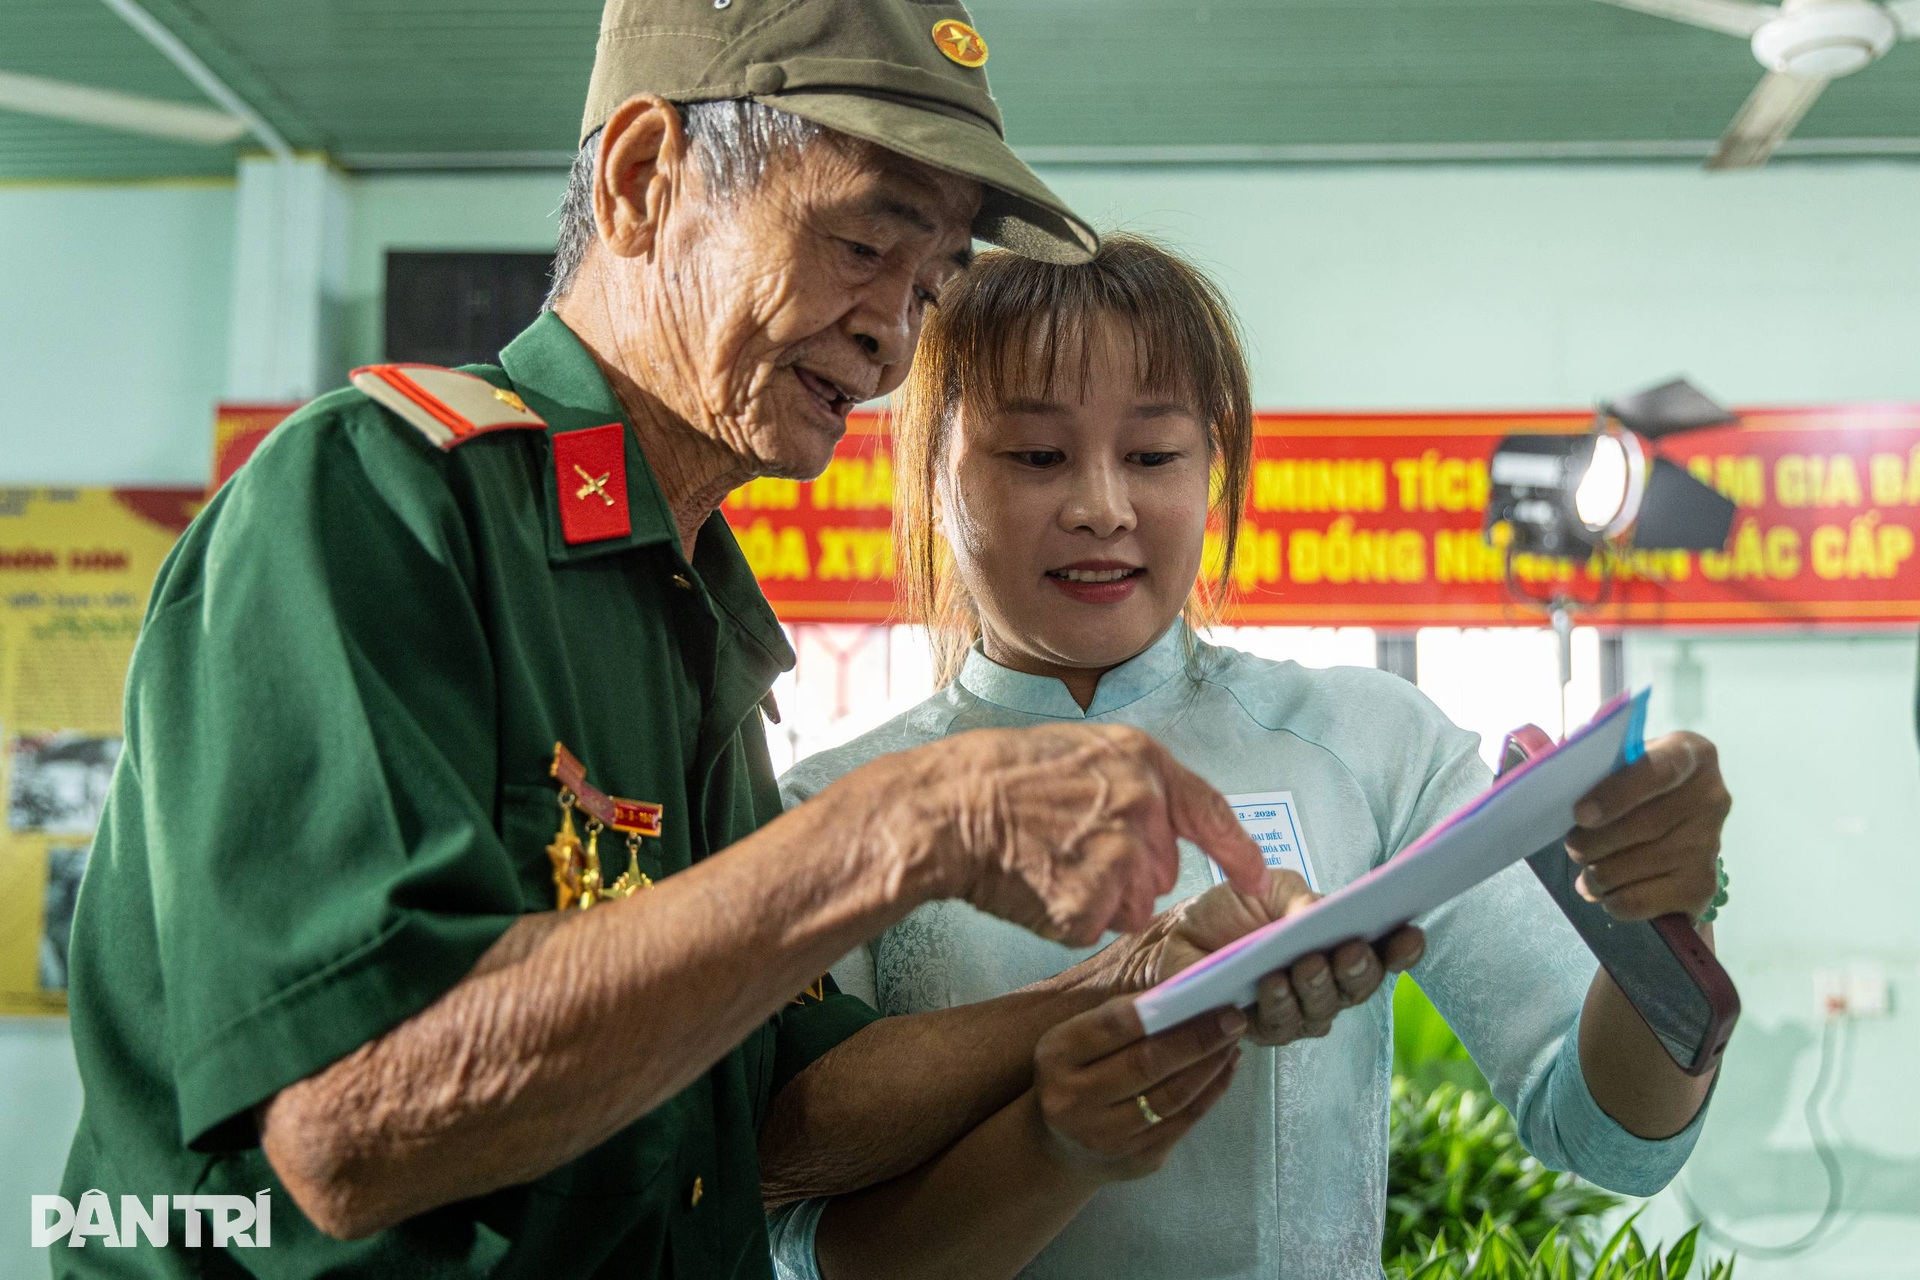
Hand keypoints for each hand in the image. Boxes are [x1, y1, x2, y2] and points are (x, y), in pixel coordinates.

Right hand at [887, 724, 1266, 946]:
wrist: (945, 808)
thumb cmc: (999, 777)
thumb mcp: (1080, 752)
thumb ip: (1132, 785)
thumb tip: (1160, 828)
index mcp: (1143, 762)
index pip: (1211, 810)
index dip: (1239, 850)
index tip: (1259, 878)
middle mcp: (1143, 808)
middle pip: (1161, 872)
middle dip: (1125, 873)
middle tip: (1065, 847)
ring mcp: (1119, 857)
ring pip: (1131, 906)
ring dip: (1097, 899)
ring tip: (1045, 863)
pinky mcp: (1091, 904)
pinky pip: (1093, 927)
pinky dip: (1063, 918)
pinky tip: (1031, 885)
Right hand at [1030, 994, 1243, 1184]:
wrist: (1060, 1147)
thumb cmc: (1075, 1074)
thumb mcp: (1076, 1041)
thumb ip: (1117, 1018)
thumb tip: (1183, 990)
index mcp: (1056, 1056)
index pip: (1113, 1025)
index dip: (1161, 1008)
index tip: (1202, 992)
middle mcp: (1073, 1099)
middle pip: (1146, 1064)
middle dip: (1197, 1038)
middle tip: (1233, 1018)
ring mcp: (1104, 1136)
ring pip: (1171, 1098)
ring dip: (1210, 1066)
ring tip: (1232, 1041)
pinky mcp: (1134, 1159)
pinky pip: (1183, 1122)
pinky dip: (1210, 1092)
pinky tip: (1225, 1068)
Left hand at [1106, 872, 1424, 1044]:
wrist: (1175, 935)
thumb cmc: (1229, 910)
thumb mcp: (1270, 889)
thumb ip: (1301, 902)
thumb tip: (1325, 914)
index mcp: (1336, 944)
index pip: (1382, 953)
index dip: (1401, 948)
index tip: (1410, 933)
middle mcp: (1325, 983)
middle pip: (1359, 987)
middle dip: (1358, 969)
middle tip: (1349, 949)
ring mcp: (1296, 1010)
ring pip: (1324, 1010)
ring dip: (1319, 987)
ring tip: (1307, 964)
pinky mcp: (1260, 1029)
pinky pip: (1281, 1025)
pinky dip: (1281, 1003)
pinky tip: (1273, 983)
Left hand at [1567, 731, 1730, 920]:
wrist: (1678, 824)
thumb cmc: (1636, 785)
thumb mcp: (1624, 761)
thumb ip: (1596, 764)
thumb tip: (1555, 777)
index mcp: (1691, 755)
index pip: (1659, 770)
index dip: (1617, 794)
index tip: (1581, 814)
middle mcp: (1711, 798)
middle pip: (1645, 826)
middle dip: (1594, 842)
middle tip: (1573, 846)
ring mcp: (1710, 844)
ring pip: (1639, 866)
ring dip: (1598, 874)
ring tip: (1586, 871)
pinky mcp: (1702, 885)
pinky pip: (1643, 900)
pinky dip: (1614, 900)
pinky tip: (1605, 892)